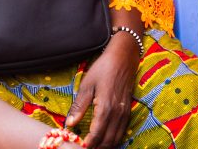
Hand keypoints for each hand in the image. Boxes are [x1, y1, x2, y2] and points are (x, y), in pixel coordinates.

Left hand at [65, 32, 139, 147]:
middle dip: (96, 148)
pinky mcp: (128, 111)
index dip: (88, 145)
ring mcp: (124, 113)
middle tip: (84, 148)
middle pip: (107, 140)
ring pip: (116, 138)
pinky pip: (122, 132)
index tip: (79, 147)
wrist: (123, 58)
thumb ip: (79, 107)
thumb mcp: (87, 85)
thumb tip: (69, 124)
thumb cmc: (103, 69)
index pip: (97, 134)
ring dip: (105, 146)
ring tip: (93, 146)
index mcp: (105, 107)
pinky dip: (113, 140)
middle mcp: (117, 113)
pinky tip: (104, 140)